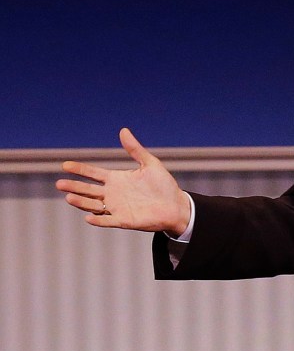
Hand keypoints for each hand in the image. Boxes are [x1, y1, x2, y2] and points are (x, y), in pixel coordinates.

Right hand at [56, 128, 190, 235]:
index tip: (65, 165)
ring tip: (69, 197)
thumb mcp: (150, 164)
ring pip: (93, 205)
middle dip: (74, 186)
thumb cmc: (163, 185)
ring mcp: (117, 208)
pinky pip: (107, 220)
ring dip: (81, 202)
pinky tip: (88, 217)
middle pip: (88, 190)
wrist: (176, 205)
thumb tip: (123, 130)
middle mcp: (112, 194)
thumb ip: (135, 149)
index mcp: (116, 179)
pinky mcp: (124, 220)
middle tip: (60, 183)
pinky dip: (98, 219)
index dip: (79, 170)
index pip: (93, 174)